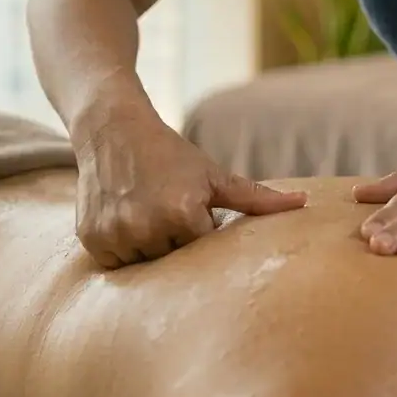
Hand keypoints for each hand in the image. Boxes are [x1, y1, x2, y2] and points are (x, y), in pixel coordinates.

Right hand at [74, 99, 305, 267]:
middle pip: (174, 261)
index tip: (192, 209)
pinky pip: (117, 263)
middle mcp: (147, 228)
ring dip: (149, 247)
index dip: (201, 230)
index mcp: (182, 213)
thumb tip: (304, 204)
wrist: (113, 130)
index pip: (205, 250)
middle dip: (176, 241)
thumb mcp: (214, 175)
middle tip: (166, 208)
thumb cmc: (171, 154)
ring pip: (145, 266)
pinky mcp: (91, 240)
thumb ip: (257, 198)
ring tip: (147, 212)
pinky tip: (127, 218)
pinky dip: (123, 247)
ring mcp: (115, 236)